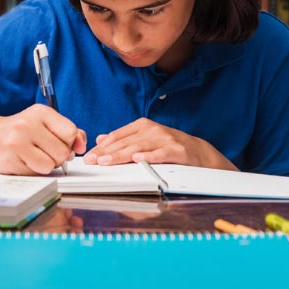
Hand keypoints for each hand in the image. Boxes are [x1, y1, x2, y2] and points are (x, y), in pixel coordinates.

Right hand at [0, 104, 85, 175]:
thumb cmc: (20, 131)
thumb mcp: (43, 124)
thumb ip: (67, 132)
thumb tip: (81, 146)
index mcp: (39, 112)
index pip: (70, 132)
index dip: (68, 142)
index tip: (59, 141)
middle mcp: (27, 125)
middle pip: (62, 152)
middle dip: (57, 156)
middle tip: (43, 150)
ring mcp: (16, 143)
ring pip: (50, 165)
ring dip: (45, 165)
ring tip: (33, 156)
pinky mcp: (9, 160)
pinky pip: (35, 173)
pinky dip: (32, 170)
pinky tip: (22, 160)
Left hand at [81, 118, 235, 169]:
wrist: (200, 154)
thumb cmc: (170, 148)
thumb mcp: (146, 140)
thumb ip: (125, 139)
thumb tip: (101, 138)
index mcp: (142, 126)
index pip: (117, 136)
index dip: (102, 147)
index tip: (88, 157)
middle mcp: (152, 129)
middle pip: (125, 142)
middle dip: (107, 152)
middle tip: (92, 161)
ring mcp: (165, 138)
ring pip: (139, 147)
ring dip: (121, 155)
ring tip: (107, 161)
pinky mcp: (177, 150)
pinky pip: (161, 153)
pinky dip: (149, 156)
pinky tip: (138, 160)